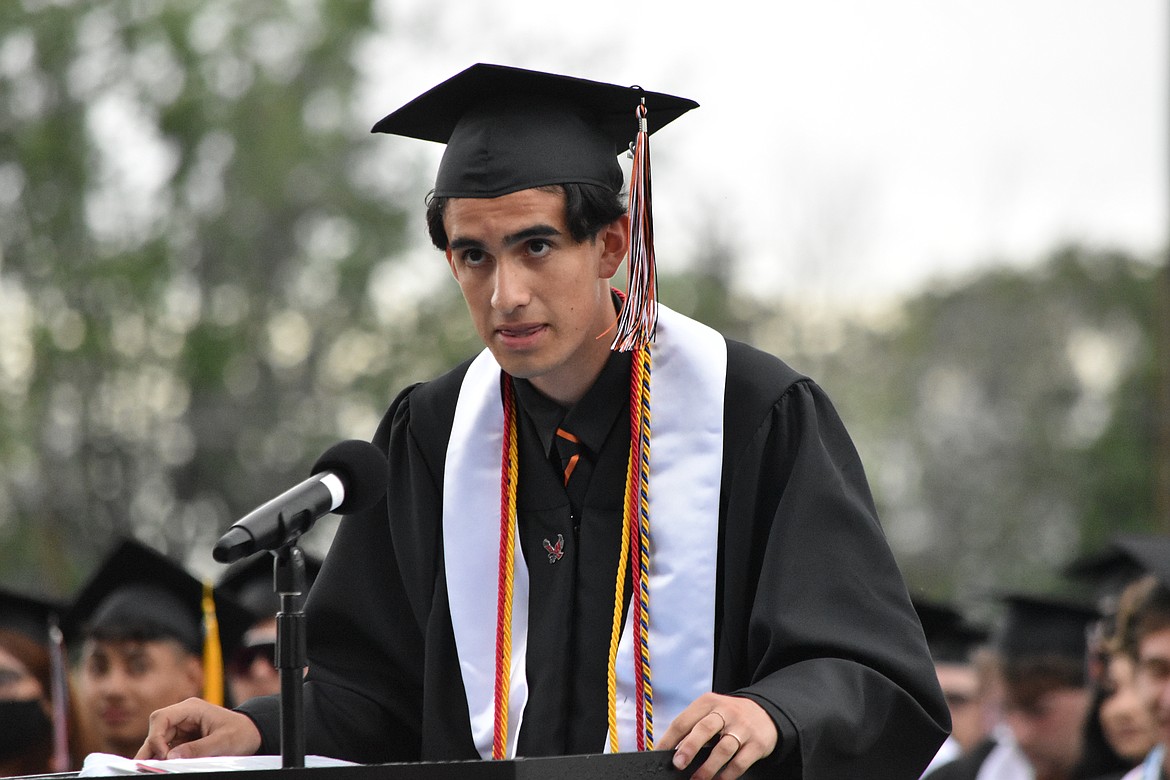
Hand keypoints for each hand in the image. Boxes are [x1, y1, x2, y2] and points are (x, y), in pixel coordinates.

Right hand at [135, 697, 261, 759]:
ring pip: (158, 740)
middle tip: (144, 767)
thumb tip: (171, 757)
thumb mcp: (222, 742)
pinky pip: (167, 748)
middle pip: (156, 730)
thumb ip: (197, 749)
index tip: (164, 756)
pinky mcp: (184, 738)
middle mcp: (183, 715)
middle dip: (150, 748)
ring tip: (148, 769)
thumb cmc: (240, 733)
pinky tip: (160, 767)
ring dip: (154, 754)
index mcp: (192, 708)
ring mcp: (182, 727)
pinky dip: (163, 757)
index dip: (156, 737)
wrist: (251, 733)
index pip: (161, 718)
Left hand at [659, 692, 776, 779]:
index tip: (660, 753)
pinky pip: (739, 763)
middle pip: (704, 729)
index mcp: (708, 702)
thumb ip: (694, 727)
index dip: (669, 739)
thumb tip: (673, 751)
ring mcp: (742, 728)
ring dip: (708, 767)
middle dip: (689, 748)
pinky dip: (727, 775)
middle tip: (678, 764)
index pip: (684, 720)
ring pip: (723, 748)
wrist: (765, 713)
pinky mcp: (757, 744)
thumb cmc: (730, 716)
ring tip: (696, 779)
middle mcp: (726, 712)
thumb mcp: (711, 712)